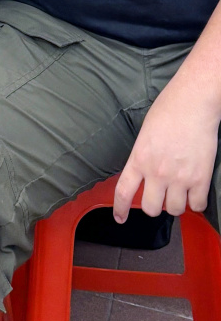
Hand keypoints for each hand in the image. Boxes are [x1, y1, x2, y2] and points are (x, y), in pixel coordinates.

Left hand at [113, 76, 219, 220]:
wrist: (192, 102)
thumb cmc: (167, 111)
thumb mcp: (144, 134)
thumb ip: (142, 156)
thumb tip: (144, 173)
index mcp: (139, 158)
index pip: (124, 191)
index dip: (120, 209)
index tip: (120, 218)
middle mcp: (157, 172)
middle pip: (151, 208)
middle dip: (154, 206)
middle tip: (160, 197)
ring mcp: (179, 177)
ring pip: (174, 210)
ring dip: (176, 204)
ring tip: (179, 191)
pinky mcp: (200, 179)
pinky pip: (197, 205)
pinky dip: (196, 203)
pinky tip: (195, 192)